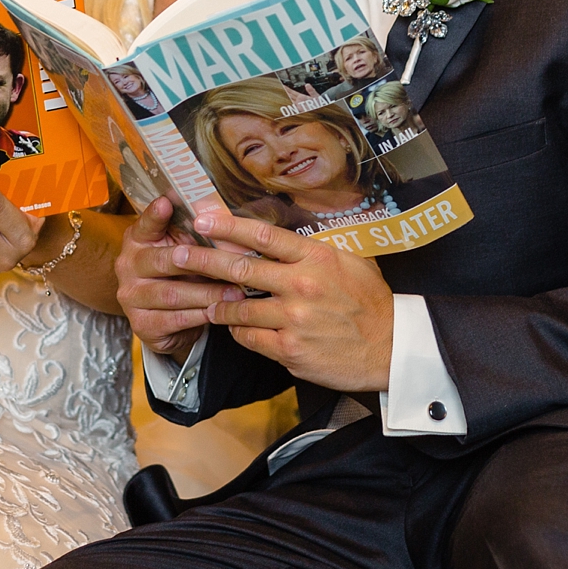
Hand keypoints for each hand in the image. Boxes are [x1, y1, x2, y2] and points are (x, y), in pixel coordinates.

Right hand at [115, 196, 238, 357]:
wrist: (169, 321)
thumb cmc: (182, 276)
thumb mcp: (186, 250)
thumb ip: (195, 234)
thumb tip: (223, 218)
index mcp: (137, 240)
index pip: (145, 224)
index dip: (156, 215)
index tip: (167, 202)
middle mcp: (128, 266)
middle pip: (163, 261)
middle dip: (199, 263)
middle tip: (227, 264)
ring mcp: (131, 297)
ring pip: (173, 294)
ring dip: (208, 294)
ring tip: (236, 293)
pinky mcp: (142, 324)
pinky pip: (175, 319)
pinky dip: (201, 315)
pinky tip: (221, 312)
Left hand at [173, 208, 394, 392]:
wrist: (392, 347)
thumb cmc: (371, 302)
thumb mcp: (349, 263)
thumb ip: (314, 251)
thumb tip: (282, 238)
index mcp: (315, 258)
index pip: (262, 235)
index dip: (227, 226)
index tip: (202, 219)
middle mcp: (301, 285)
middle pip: (240, 269)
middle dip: (202, 261)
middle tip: (176, 256)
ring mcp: (294, 319)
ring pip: (238, 308)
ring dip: (218, 305)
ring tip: (206, 302)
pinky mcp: (290, 349)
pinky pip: (250, 338)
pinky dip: (239, 332)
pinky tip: (235, 328)